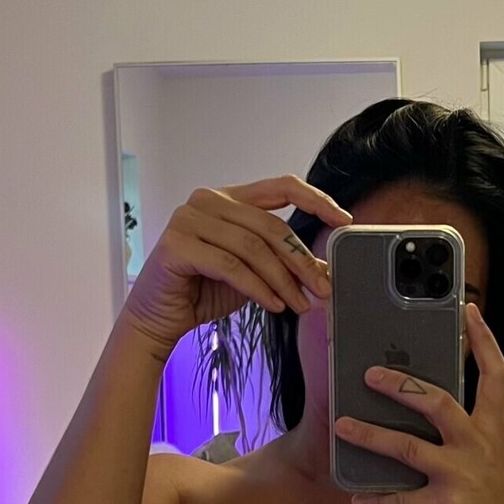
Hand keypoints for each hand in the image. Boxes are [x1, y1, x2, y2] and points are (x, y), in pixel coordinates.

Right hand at [121, 175, 349, 357]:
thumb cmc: (205, 291)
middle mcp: (207, 200)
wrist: (160, 318)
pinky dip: (258, 288)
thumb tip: (326, 269)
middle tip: (323, 289)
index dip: (316, 199)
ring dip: (283, 280)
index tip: (343, 220)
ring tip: (300, 305)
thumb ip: (283, 263)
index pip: (281, 186)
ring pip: (252, 248)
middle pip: (270, 226)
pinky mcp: (176, 245)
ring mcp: (188, 219)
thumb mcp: (255, 274)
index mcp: (229, 198)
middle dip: (302, 261)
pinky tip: (274, 305)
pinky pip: (230, 266)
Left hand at [335, 303, 503, 503]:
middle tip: (369, 372)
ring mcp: (463, 476)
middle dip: (400, 384)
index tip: (468, 310)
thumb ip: (472, 440)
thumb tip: (429, 423)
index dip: (483, 340)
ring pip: (408, 447)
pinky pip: (403, 501)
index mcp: (495, 431)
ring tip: (342, 426)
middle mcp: (480, 446)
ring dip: (370, 435)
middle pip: (439, 401)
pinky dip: (377, 500)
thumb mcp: (496, 464)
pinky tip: (357, 499)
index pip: (496, 374)